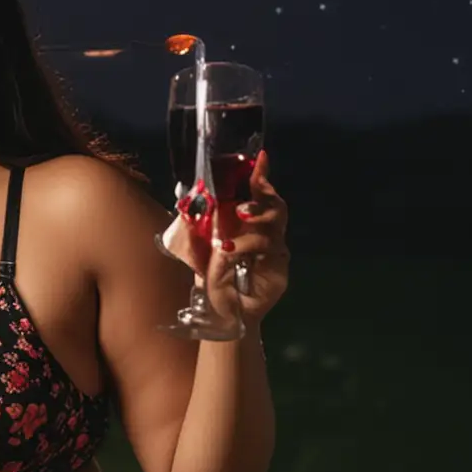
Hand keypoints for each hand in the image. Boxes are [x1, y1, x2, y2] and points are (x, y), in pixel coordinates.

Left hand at [204, 150, 288, 327]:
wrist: (221, 312)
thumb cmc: (211, 277)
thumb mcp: (199, 248)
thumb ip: (199, 225)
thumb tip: (192, 199)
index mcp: (248, 224)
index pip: (260, 194)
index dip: (261, 175)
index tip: (260, 158)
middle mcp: (266, 233)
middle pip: (276, 207)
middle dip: (262, 200)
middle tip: (242, 207)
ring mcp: (275, 251)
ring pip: (273, 229)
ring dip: (250, 230)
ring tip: (225, 241)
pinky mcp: (279, 270)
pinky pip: (270, 252)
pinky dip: (247, 249)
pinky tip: (228, 253)